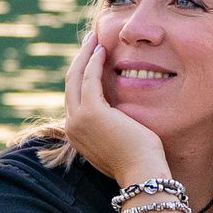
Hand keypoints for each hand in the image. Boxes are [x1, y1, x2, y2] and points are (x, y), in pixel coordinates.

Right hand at [62, 30, 168, 186]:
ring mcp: (78, 120)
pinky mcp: (91, 112)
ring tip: (95, 38)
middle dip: (79, 59)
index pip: (75, 97)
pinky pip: (89, 79)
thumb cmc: (139, 159)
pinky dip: (94, 62)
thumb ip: (112, 124)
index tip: (92, 58)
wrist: (142, 174)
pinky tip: (103, 51)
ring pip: (75, 78)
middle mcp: (72, 126)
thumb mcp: (119, 139)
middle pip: (70, 84)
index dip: (81, 74)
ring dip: (85, 55)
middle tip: (90, 41)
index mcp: (77, 134)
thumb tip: (120, 112)